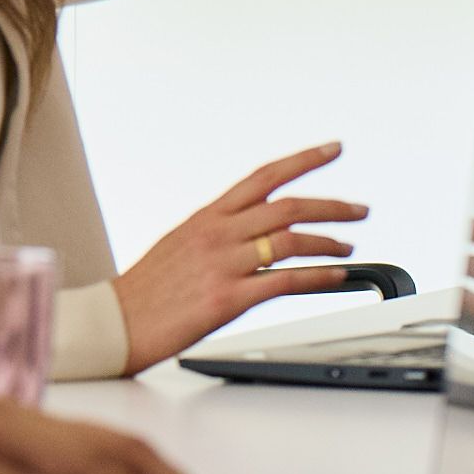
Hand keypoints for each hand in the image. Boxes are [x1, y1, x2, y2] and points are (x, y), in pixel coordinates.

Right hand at [113, 143, 368, 371]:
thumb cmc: (145, 291)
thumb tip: (252, 230)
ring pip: (291, 240)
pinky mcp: (227, 298)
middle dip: (332, 205)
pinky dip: (318, 277)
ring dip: (329, 242)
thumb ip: (218, 233)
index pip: (263, 177)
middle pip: (288, 207)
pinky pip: (285, 281)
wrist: (114, 323)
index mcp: (207, 217)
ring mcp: (223, 264)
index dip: (303, 160)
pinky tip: (336, 277)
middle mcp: (218, 233)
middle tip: (360, 209)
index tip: (333, 149)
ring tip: (348, 248)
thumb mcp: (179, 244)